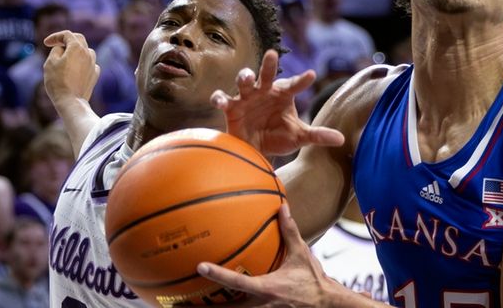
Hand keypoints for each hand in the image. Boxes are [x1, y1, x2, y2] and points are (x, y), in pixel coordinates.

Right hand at [43, 30, 99, 104]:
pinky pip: (89, 63)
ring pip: (86, 51)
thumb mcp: (50, 62)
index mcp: (77, 48)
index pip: (67, 35)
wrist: (70, 100)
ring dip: (75, 51)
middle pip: (79, 40)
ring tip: (65, 57)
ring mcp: (93, 64)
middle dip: (67, 40)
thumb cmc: (57, 81)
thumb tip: (63, 48)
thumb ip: (57, 50)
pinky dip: (81, 62)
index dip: (55, 37)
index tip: (46, 43)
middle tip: (56, 45)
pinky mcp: (95, 74)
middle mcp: (88, 54)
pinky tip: (74, 68)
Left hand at [197, 204, 346, 307]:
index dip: (218, 274)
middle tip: (175, 304)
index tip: (199, 266)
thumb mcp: (302, 254)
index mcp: (266, 288)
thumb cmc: (313, 280)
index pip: (237, 281)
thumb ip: (290, 231)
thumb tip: (282, 206)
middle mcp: (259, 306)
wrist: (327, 306)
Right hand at [211, 50, 343, 156]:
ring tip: (247, 77)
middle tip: (272, 54)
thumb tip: (341, 139)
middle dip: (268, 65)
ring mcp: (247, 97)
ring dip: (245, 77)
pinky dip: (219, 98)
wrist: (257, 150)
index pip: (295, 85)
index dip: (303, 80)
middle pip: (267, 74)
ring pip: (244, 81)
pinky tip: (219, 101)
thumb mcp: (299, 136)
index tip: (312, 75)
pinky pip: (222, 99)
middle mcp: (265, 91)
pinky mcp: (231, 108)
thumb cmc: (279, 136)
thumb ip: (317, 135)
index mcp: (283, 94)